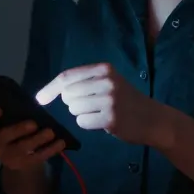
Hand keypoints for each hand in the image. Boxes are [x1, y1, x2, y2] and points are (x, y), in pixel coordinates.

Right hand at [0, 108, 65, 171]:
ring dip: (37, 140)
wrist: (18, 159)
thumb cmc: (16, 133)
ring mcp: (7, 156)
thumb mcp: (12, 122)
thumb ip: (17, 113)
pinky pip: (37, 157)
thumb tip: (37, 99)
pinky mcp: (23, 165)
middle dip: (17, 130)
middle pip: (1, 137)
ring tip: (50, 132)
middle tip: (33, 124)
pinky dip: (50, 150)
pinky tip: (60, 143)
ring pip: (20, 149)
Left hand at [36, 63, 175, 147]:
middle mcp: (107, 81)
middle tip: (92, 106)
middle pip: (68, 94)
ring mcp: (109, 100)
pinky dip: (88, 124)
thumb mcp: (110, 83)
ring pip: (74, 109)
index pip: (68, 76)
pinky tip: (104, 122)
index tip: (39, 99)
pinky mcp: (110, 118)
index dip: (50, 88)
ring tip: (101, 113)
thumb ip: (85, 82)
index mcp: (105, 69)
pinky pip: (82, 121)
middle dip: (73, 103)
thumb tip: (49, 93)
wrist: (154, 119)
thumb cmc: (127, 101)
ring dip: (82, 114)